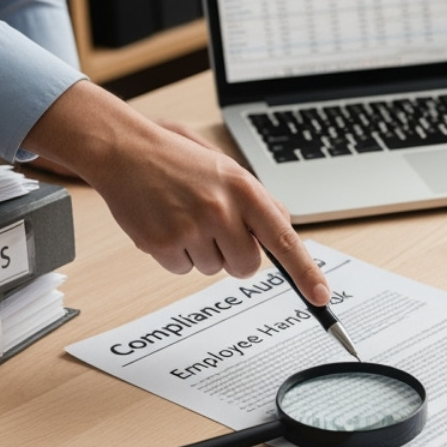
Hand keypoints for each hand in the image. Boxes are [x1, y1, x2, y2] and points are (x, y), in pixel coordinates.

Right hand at [23, 81, 329, 302]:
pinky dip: (174, 255)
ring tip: (182, 215)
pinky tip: (165, 224)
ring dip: (201, 251)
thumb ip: (257, 200)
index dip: (305, 272)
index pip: (284, 239)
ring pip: (213, 269)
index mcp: (244, 189)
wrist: (125, 149)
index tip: (321, 297)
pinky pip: (182, 270)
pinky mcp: (163, 243)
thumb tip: (283, 229)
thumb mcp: (225, 169)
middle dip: (234, 256)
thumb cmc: (176, 160)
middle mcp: (221, 209)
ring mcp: (191, 227)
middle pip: (247, 266)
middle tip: (213, 227)